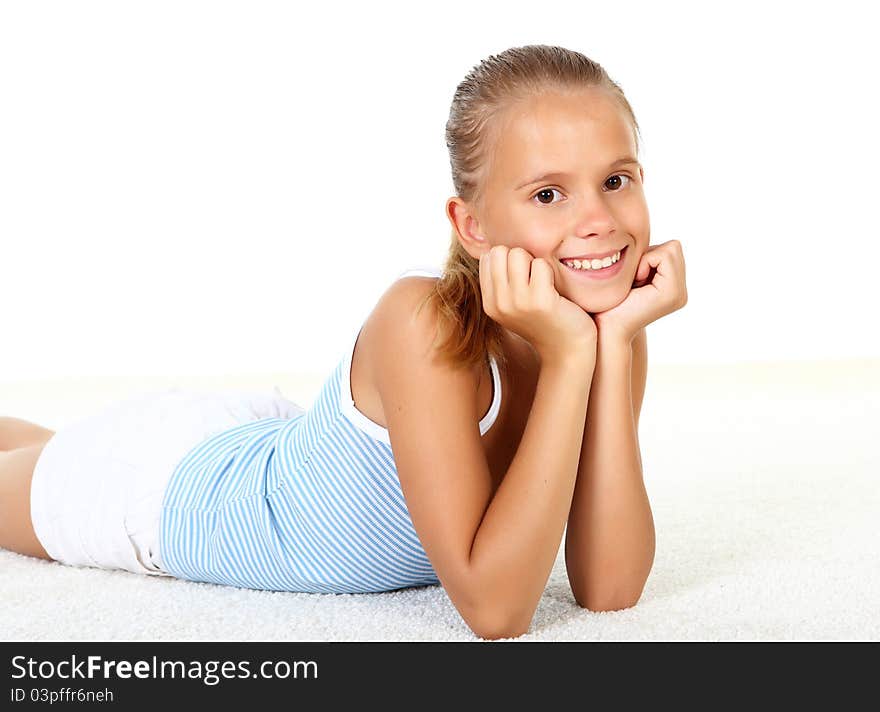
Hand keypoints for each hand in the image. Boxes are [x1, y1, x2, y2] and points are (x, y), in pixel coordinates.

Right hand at [480, 245, 596, 363]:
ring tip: (543, 283)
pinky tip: (554, 289)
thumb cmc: (543, 320)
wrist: (566, 349)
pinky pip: (541, 264)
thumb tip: (493, 248)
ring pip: (518, 254)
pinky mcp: (541, 300)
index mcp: (490, 303)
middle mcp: (499, 303)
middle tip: (533, 277)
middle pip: (500, 252)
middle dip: (519, 257)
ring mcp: (518, 302)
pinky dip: (550, 271)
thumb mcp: (513, 304)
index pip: (487, 258)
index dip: (506, 260)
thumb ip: (500, 281)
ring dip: (534, 262)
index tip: (521, 278)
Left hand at [592, 240, 687, 342]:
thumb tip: (639, 230)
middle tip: (634, 280)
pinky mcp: (673, 293)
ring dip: (647, 260)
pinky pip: (664, 255)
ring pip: (671, 248)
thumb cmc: (608, 302)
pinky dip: (646, 263)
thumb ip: (643, 260)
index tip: (633, 277)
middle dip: (650, 256)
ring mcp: (680, 294)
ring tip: (635, 284)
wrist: (604, 327)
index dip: (649, 255)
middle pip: (674, 246)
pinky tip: (636, 285)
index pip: (671, 248)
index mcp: (673, 287)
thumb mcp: (629, 275)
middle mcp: (681, 291)